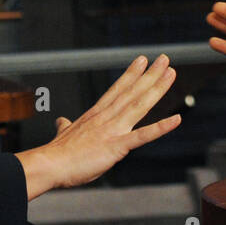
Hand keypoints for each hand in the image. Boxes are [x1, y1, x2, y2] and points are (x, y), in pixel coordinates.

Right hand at [16, 54, 180, 198]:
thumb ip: (65, 126)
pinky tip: (176, 119)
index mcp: (95, 115)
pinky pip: (143, 136)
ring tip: (171, 74)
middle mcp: (106, 117)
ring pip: (139, 105)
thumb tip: (62, 120)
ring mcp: (112, 130)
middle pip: (132, 91)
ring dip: (157, 89)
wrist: (49, 165)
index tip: (142, 60)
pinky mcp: (116, 147)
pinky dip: (161, 127)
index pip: (117, 89)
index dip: (131, 74)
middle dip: (150, 75)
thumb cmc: (57, 154)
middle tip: (165, 59)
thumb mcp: (63, 134)